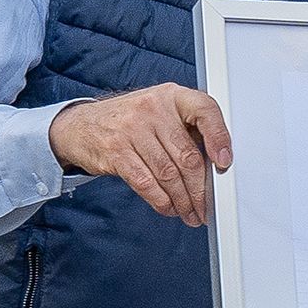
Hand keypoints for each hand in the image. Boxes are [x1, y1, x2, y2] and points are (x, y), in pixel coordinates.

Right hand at [49, 84, 233, 224]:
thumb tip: (215, 166)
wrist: (82, 125)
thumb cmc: (130, 121)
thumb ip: (186, 129)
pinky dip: (161, 201)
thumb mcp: (160, 112)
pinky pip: (146, 183)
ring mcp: (132, 129)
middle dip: (200, 190)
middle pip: (187, 156)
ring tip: (189, 212)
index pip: (205, 110)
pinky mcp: (116, 151)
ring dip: (182, 201)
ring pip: (168, 174)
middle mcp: (153, 108)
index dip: (219, 138)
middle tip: (205, 207)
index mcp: (172, 95)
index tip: (225, 163)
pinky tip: (168, 208)